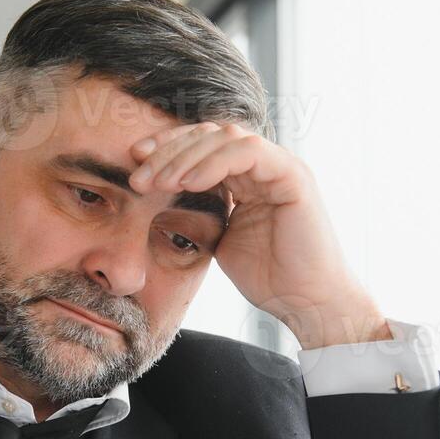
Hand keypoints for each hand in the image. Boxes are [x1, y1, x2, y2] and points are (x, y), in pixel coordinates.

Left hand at [129, 122, 392, 347]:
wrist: (306, 303)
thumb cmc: (269, 278)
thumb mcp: (219, 239)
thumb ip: (199, 213)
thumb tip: (158, 199)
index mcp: (245, 177)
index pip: (201, 146)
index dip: (165, 149)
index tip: (133, 164)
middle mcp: (263, 165)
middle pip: (208, 135)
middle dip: (168, 150)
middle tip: (138, 175)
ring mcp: (279, 167)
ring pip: (226, 137)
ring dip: (186, 156)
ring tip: (159, 182)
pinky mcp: (293, 176)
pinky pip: (249, 153)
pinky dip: (215, 163)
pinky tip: (189, 183)